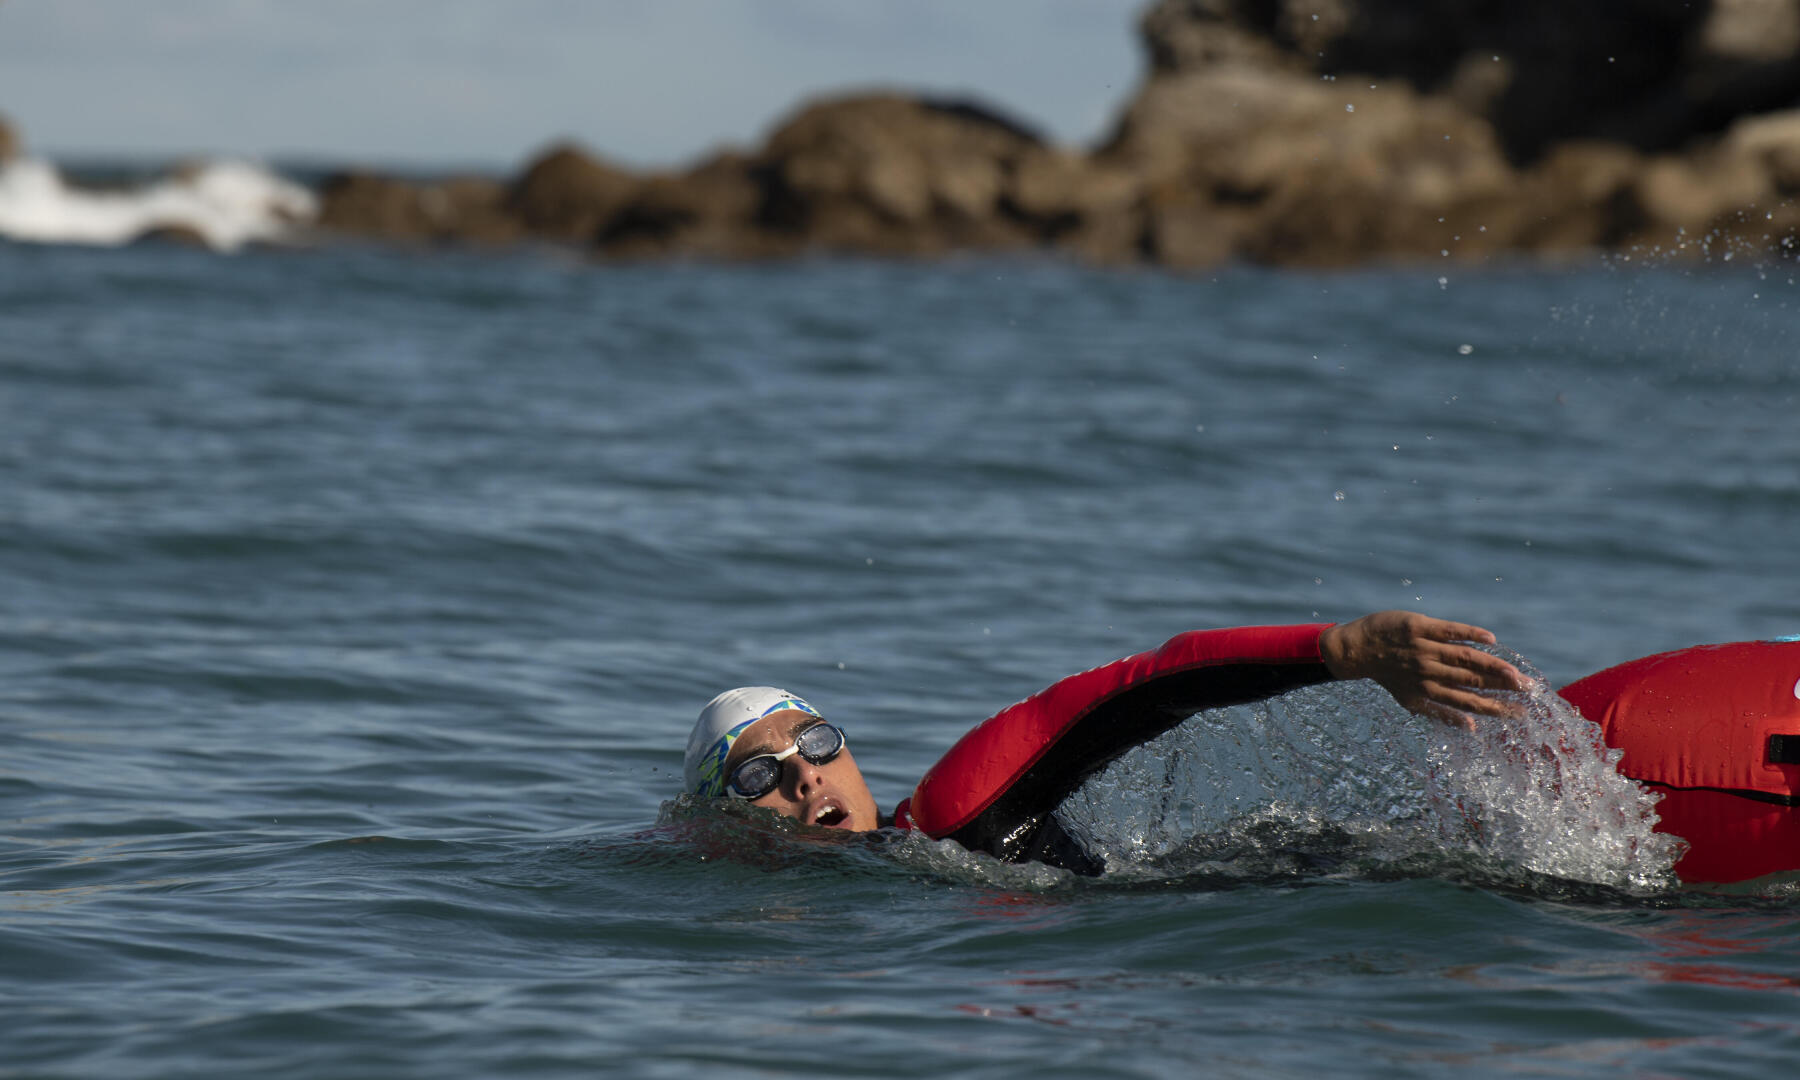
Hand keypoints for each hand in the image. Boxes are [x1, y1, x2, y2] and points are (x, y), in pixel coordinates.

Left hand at [1317, 610, 1525, 729]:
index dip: (1498, 709)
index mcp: (1429, 692)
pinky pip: (1449, 630)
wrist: (1356, 649)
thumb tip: (1472, 728)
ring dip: (1494, 666)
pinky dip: (1470, 634)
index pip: (1470, 703)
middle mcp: (1429, 672)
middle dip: (1504, 688)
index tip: (1524, 712)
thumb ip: (1440, 712)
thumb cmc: (1390, 675)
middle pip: (1473, 681)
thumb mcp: (1411, 700)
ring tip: (1517, 673)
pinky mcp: (1419, 627)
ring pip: (1465, 658)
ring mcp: (1424, 649)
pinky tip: (1491, 640)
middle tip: (1532, 691)